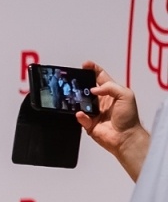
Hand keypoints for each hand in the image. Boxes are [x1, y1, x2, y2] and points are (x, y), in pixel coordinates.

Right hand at [76, 61, 148, 175]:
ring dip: (77, 100)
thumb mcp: (126, 95)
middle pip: (87, 89)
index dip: (92, 70)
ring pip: (80, 103)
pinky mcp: (88, 124)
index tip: (84, 65)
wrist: (125, 136)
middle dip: (80, 84)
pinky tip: (81, 114)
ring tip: (74, 97)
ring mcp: (93, 112)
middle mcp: (101, 101)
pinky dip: (80, 115)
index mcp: (111, 92)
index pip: (100, 77)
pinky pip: (80, 117)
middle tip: (73, 81)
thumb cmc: (129, 116)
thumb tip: (93, 89)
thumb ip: (111, 87)